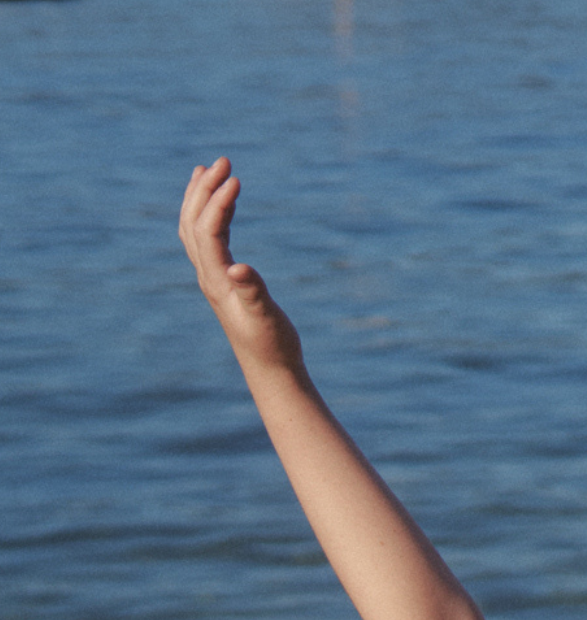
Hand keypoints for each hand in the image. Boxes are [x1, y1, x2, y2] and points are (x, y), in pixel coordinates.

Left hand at [178, 159, 302, 370]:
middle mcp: (209, 277)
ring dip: (199, 198)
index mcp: (218, 282)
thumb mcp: (266, 318)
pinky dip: (207, 216)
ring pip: (193, 230)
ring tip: (208, 171)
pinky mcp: (222, 283)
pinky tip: (219, 207)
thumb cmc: (272, 346)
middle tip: (222, 160)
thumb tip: (239, 268)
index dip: (219, 202)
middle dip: (204, 190)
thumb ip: (253, 291)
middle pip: (193, 223)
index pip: (208, 231)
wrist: (270, 371)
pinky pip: (205, 241)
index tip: (235, 178)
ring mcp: (212, 280)